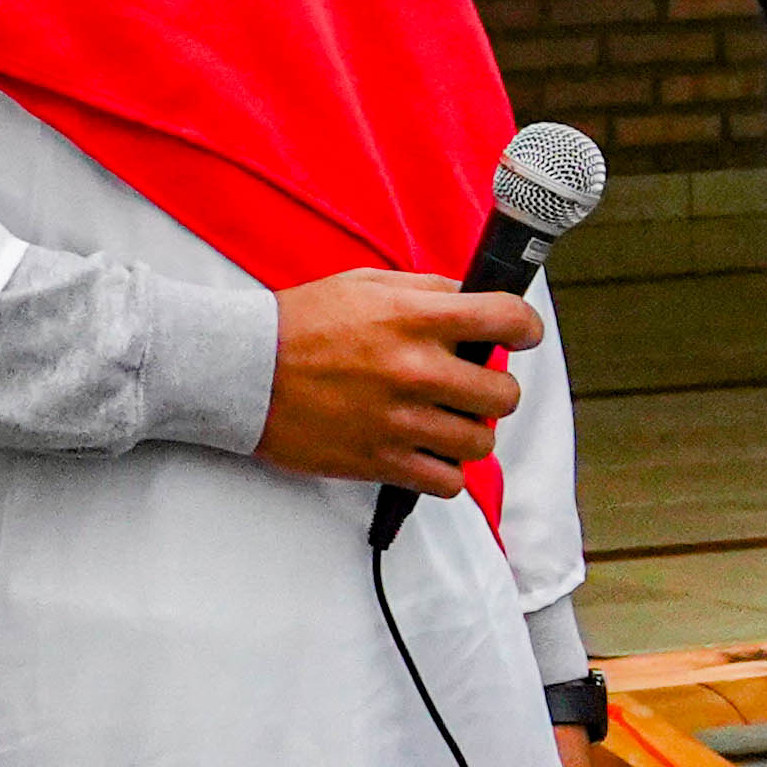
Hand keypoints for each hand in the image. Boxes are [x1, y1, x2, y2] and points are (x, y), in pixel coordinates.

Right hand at [260, 269, 534, 490]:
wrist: (241, 370)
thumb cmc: (300, 324)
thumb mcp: (366, 285)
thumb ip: (428, 291)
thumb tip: (475, 297)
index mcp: (415, 318)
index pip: (507, 318)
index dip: (525, 329)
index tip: (520, 336)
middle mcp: (415, 370)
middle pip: (504, 394)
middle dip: (493, 389)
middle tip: (470, 386)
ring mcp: (400, 420)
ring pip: (480, 442)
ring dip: (468, 432)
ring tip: (443, 421)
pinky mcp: (380, 461)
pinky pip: (447, 481)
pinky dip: (443, 470)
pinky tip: (426, 452)